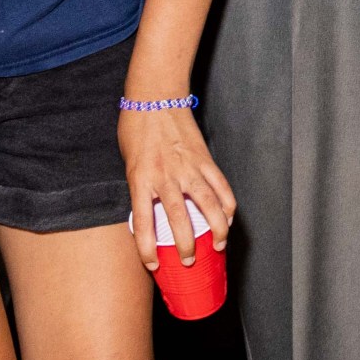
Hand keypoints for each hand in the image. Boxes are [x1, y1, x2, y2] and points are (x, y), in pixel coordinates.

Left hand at [116, 102, 236, 270]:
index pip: (143, 223)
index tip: (154, 265)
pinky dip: (228, 204)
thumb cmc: (137, 128)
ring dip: (217, 229)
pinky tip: (229, 216)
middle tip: (189, 261)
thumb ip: (142, 188)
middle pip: (179, 219)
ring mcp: (188, 167)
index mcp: (140, 179)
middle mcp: (165, 176)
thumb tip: (154, 214)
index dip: (147, 249)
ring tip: (219, 245)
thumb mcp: (130, 163)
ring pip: (209, 205)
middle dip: (187, 246)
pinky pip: (221, 186)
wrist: (156, 95)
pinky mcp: (205, 158)